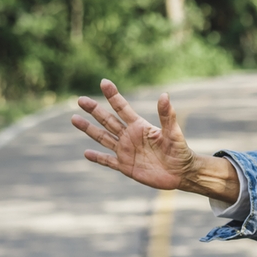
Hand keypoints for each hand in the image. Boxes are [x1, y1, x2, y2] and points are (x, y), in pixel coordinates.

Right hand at [73, 79, 237, 201]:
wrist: (182, 173)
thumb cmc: (180, 151)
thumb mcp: (173, 133)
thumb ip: (167, 115)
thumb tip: (165, 95)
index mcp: (140, 127)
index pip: (123, 108)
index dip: (113, 96)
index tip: (104, 82)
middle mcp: (130, 137)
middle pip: (108, 121)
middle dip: (94, 110)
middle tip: (80, 99)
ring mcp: (126, 151)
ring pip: (103, 138)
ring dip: (89, 129)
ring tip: (74, 118)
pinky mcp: (125, 167)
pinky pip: (108, 161)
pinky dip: (97, 158)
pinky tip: (86, 153)